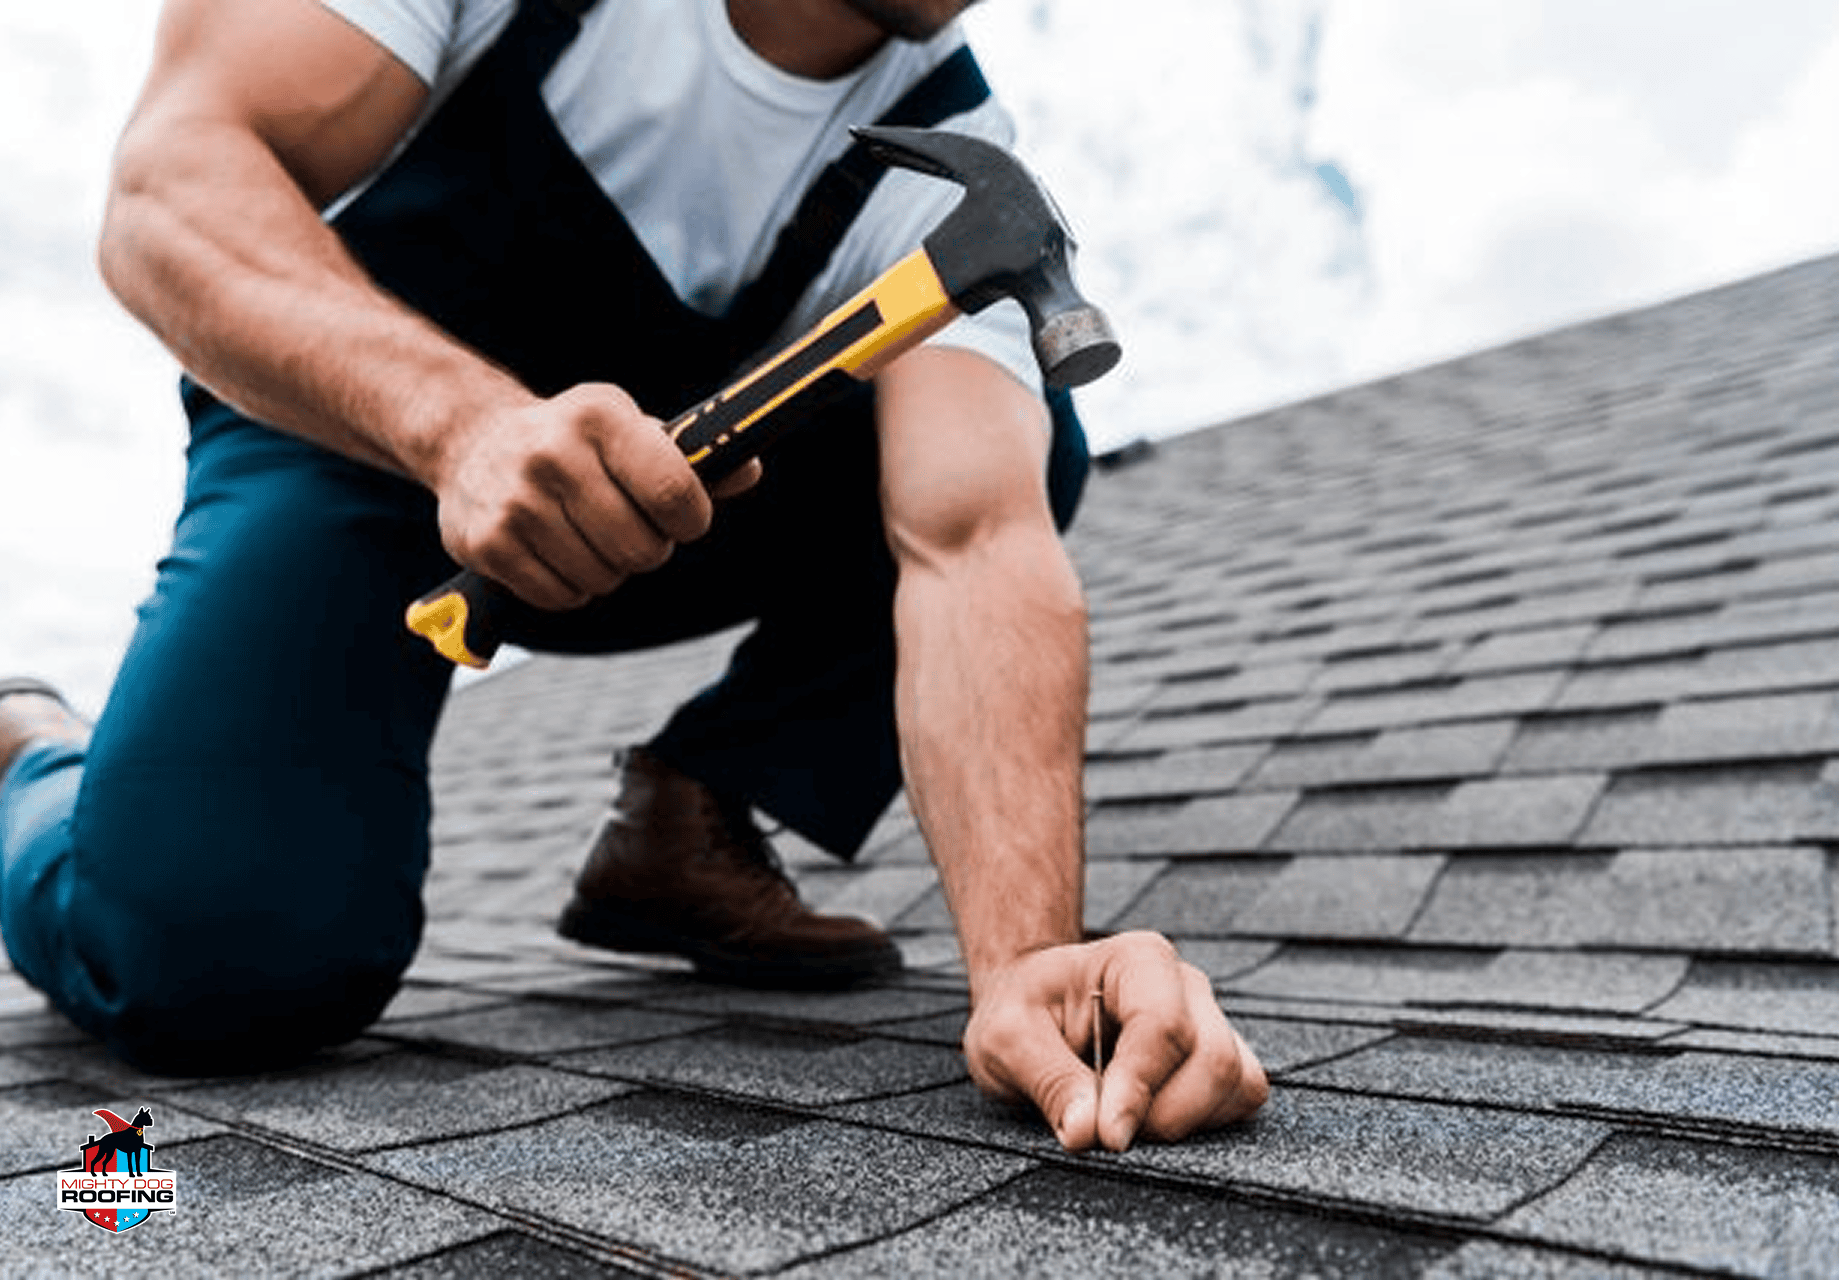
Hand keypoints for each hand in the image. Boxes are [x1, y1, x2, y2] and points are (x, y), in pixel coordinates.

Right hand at [433, 383, 759, 609]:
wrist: (474, 444)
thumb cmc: (574, 442)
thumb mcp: (632, 431)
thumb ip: (693, 458)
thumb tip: (748, 472)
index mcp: (599, 417)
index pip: (673, 492)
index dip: (691, 520)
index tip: (684, 518)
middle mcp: (553, 453)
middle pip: (642, 548)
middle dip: (647, 548)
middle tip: (626, 526)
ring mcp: (516, 501)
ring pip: (603, 578)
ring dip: (607, 569)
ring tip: (585, 534)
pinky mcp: (488, 544)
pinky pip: (562, 597)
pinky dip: (570, 588)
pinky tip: (555, 552)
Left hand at [963, 931, 1267, 1151]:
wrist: (1035, 1005)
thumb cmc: (1022, 1011)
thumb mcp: (1007, 1039)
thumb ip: (1048, 1081)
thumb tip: (1086, 1132)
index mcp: (1138, 960)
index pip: (1162, 1027)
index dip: (1139, 1089)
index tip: (1107, 1137)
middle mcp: (1187, 985)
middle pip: (1213, 1060)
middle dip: (1163, 1115)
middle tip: (1107, 1132)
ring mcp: (1211, 1021)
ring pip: (1237, 1083)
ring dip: (1187, 1122)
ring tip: (1126, 1122)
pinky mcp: (1220, 1060)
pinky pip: (1241, 1098)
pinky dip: (1204, 1124)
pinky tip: (1152, 1120)